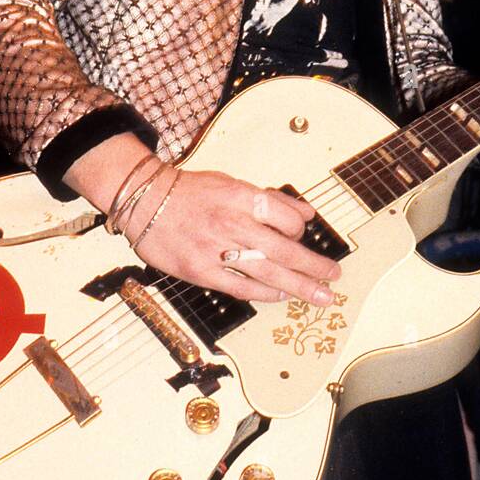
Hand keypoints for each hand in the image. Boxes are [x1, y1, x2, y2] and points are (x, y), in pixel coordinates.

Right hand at [122, 166, 340, 305]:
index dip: (300, 230)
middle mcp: (232, 223)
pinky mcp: (202, 271)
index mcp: (242, 197)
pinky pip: (242, 286)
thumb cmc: (190, 191)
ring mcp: (216, 250)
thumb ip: (270, 199)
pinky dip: (266, 292)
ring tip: (321, 296)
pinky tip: (282, 295)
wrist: (145, 201)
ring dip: (299, 286)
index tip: (301, 236)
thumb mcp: (231, 183)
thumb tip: (306, 214)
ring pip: (268, 273)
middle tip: (334, 276)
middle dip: (314, 266)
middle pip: (284, 250)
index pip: (286, 219)